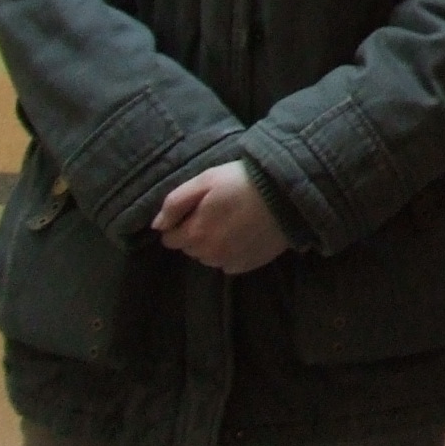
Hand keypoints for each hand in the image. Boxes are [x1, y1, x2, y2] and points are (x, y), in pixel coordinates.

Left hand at [154, 161, 288, 274]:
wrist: (288, 193)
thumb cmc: (243, 181)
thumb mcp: (205, 180)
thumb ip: (175, 203)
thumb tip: (157, 226)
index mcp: (194, 233)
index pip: (170, 238)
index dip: (180, 223)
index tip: (196, 209)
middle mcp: (209, 254)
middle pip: (190, 248)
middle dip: (196, 233)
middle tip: (217, 212)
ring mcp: (230, 262)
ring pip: (209, 257)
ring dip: (213, 244)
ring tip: (232, 222)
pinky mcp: (249, 265)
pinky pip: (228, 264)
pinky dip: (231, 252)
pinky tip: (244, 234)